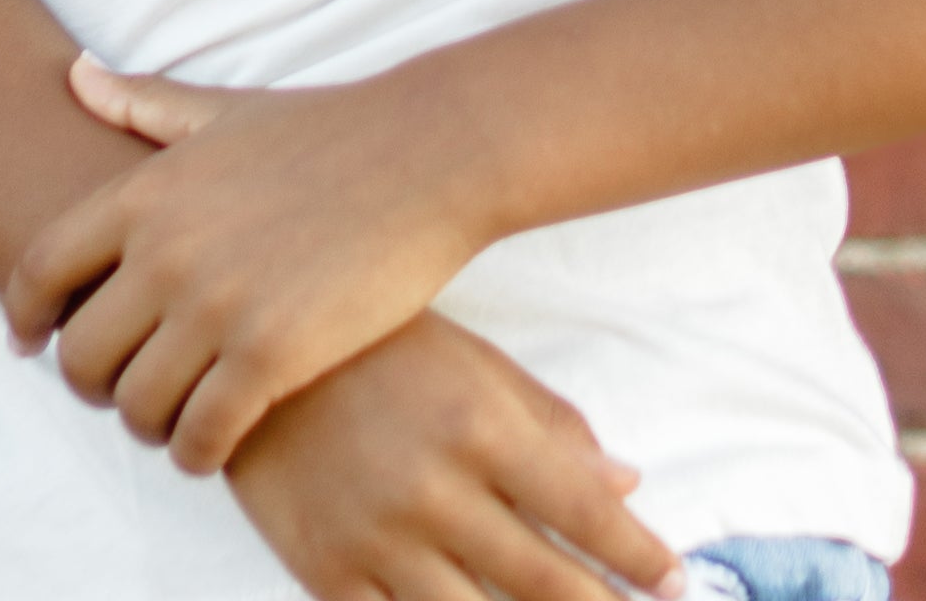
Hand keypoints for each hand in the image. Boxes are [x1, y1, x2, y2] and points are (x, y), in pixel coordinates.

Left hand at [11, 60, 489, 471]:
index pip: (37, 271)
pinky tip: (218, 446)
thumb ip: (146, 103)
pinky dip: (198, 454)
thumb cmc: (333, 131)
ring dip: (149, 427)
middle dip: (93, 387)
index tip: (31, 346)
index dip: (23, 319)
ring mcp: (216, 307)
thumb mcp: (228, 111)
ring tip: (175, 422)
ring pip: (135, 407)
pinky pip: (200, 436)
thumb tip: (74, 77)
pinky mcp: (270, 357)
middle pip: (80, 356)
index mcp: (146, 194)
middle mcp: (165, 253)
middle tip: (124, 394)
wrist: (432, 156)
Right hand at [222, 312, 681, 600]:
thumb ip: (552, 428)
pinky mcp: (325, 572)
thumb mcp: (476, 367)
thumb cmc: (380, 349)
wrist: (248, 354)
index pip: (584, 511)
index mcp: (479, 428)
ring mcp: (375, 539)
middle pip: (541, 582)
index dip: (638, 557)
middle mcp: (433, 491)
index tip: (677, 583)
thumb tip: (627, 484)